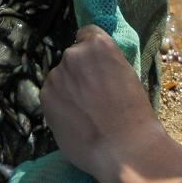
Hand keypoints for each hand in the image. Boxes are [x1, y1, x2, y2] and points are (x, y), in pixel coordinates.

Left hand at [41, 25, 181, 182]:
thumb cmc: (136, 114)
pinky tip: (75, 122)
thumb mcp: (126, 76)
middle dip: (79, 74)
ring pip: (60, 78)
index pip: (86, 34)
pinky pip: (51, 96)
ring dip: (68, 90)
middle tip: (92, 98)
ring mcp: (57, 75)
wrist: (125, 148)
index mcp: (98, 45)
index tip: (96, 67)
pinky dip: (59, 105)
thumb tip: (94, 70)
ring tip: (84, 114)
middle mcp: (73, 54)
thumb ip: (104, 66)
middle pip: (72, 59)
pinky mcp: (45, 96)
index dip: (91, 52)